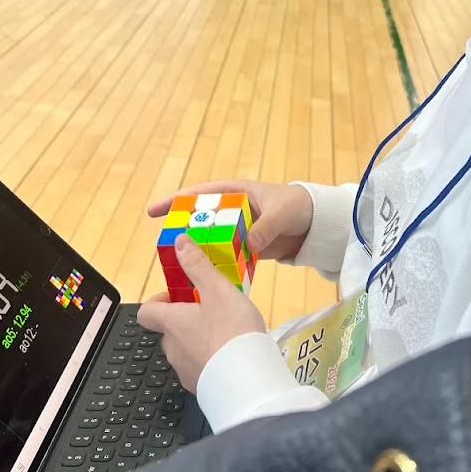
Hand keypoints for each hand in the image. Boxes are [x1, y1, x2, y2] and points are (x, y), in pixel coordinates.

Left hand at [138, 235, 265, 390]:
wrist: (248, 381)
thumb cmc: (231, 330)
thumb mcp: (217, 289)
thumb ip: (198, 266)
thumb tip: (179, 243)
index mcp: (171, 323)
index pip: (146, 312)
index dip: (157, 301)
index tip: (178, 295)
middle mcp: (172, 349)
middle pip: (168, 331)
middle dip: (184, 320)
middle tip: (211, 310)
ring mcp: (186, 371)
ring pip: (185, 351)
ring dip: (198, 341)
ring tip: (226, 333)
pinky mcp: (202, 388)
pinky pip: (201, 369)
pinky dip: (210, 361)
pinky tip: (232, 356)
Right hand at [147, 179, 313, 260]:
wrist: (316, 223)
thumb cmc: (297, 206)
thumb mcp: (281, 212)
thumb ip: (265, 227)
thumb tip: (249, 243)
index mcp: (235, 191)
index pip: (200, 194)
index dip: (175, 200)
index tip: (154, 210)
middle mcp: (232, 210)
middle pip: (200, 220)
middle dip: (181, 231)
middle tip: (165, 247)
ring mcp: (238, 230)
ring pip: (211, 240)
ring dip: (198, 252)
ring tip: (179, 267)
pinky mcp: (246, 247)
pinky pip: (227, 256)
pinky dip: (218, 266)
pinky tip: (207, 279)